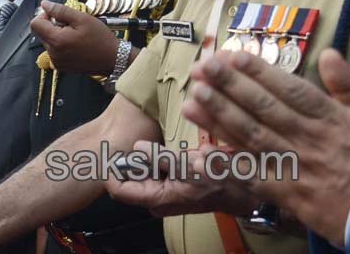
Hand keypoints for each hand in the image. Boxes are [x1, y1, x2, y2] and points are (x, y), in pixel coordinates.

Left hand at [31, 0, 120, 73]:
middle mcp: (53, 53)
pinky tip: (76, 44)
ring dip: (57, 34)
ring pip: (48, 41)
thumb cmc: (100, 38)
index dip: (44, 15)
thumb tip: (44, 4)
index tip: (58, 15)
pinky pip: (54, 50)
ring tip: (75, 35)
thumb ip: (60, 10)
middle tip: (71, 25)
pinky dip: (61, 44)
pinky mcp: (61, 66)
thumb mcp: (82, 18)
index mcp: (56, 41)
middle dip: (52, 25)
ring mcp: (56, 61)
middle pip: (41, 32)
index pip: (35, 24)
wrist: (113, 59)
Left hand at [106, 140, 256, 216]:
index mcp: (157, 199)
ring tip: (163, 152)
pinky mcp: (169, 188)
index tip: (110, 153)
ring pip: (141, 174)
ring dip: (147, 161)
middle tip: (145, 147)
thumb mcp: (187, 164)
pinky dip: (156, 162)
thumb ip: (159, 157)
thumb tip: (137, 147)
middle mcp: (156, 201)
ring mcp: (162, 195)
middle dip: (132, 162)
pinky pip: (153, 173)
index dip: (111, 171)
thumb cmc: (217, 180)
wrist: (239, 190)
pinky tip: (170, 156)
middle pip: (129, 180)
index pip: (119, 190)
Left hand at [182, 45, 349, 245]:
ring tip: (193, 98)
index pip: (291, 89)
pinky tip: (200, 155)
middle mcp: (310, 139)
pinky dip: (226, 167)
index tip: (233, 55)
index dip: (259, 71)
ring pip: (253, 137)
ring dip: (220, 117)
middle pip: (264, 107)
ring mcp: (298, 167)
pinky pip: (252, 178)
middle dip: (229, 85)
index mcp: (333, 119)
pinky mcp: (289, 195)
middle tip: (202, 67)